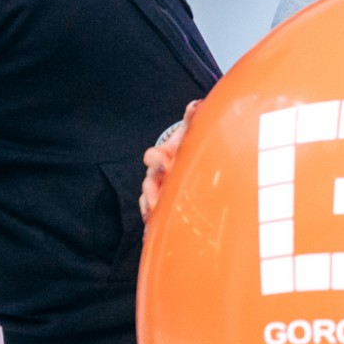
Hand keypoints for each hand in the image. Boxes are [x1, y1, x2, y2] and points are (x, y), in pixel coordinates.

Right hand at [141, 100, 200, 220]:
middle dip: (152, 192)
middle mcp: (157, 174)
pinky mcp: (164, 206)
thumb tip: (195, 106)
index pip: (152, 157)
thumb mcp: (192, 128)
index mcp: (163, 155)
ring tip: (154, 221)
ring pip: (149, 202)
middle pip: (148, 184)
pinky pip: (154, 218)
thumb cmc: (190, 142)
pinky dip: (153, 226)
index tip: (167, 162)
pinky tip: (153, 238)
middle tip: (157, 201)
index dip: (158, 159)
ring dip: (151, 211)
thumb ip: (193, 116)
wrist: (190, 154)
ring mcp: (159, 191)